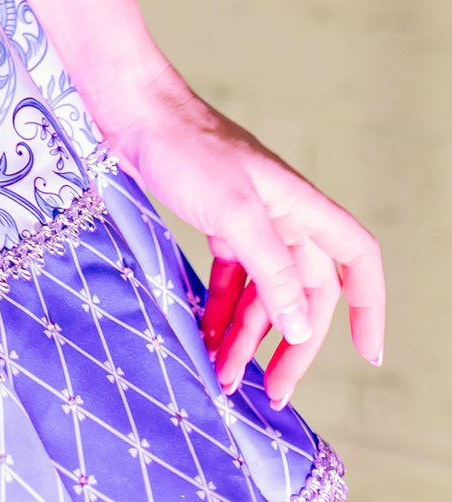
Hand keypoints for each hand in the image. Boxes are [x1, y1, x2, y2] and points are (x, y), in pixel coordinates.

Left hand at [97, 67, 382, 404]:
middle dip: (293, 344)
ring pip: (264, 291)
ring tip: (226, 377)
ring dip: (249, 336)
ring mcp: (248, 220)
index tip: (367, 352)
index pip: (356, 260)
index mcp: (300, 208)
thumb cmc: (185, 146)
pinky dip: (221, 310)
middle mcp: (281, 216)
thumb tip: (300, 327)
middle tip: (274, 392)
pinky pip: (231, 279)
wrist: (130, 109)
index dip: (370, 306)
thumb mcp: (235, 212)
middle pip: (306, 291)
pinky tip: (207, 338)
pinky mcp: (216, 222)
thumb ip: (272, 270)